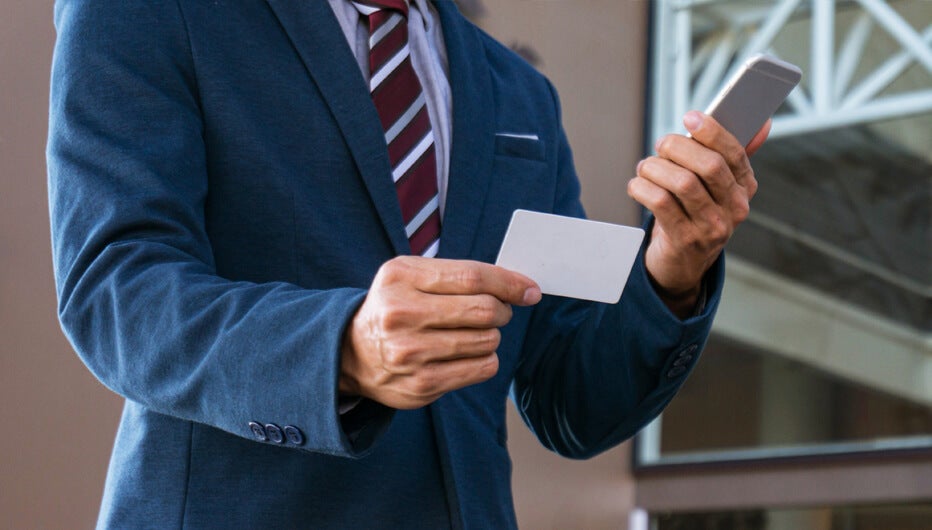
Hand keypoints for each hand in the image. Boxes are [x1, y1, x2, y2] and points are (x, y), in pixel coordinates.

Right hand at [340, 256, 541, 408]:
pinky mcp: (421, 385)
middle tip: (498, 312)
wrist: (351, 354)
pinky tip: (468, 354)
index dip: (509, 283)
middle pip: (484, 311)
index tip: (530, 290)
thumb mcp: (410, 276)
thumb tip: (519, 286)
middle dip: (503, 311)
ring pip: (487, 341)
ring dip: (492, 336)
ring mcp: (410, 353)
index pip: (472, 277)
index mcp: (401, 277)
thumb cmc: (395, 306)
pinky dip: (486, 359)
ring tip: (473, 333)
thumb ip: (458, 275)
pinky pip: (481, 368)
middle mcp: (402, 314)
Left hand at [627, 111, 769, 315]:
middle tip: (661, 145)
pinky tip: (637, 185)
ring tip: (645, 168)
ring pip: (682, 182)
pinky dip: (642, 188)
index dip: (712, 132)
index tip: (690, 117)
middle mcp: (734, 209)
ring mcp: (712, 227)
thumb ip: (730, 154)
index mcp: (744, 189)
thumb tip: (762, 121)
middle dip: (678, 148)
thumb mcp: (716, 187)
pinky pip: (661, 203)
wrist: (681, 264)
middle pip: (709, 165)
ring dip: (656, 168)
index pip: (735, 153)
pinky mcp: (685, 240)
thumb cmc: (694, 214)